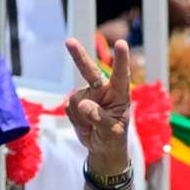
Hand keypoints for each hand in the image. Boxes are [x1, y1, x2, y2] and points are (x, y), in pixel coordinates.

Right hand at [62, 36, 135, 175]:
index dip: (121, 59)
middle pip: (90, 71)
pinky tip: (84, 125)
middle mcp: (103, 90)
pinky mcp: (75, 103)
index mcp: (119, 94)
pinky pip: (69, 108)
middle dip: (79, 56)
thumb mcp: (112, 132)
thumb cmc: (114, 138)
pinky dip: (75, 119)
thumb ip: (100, 118)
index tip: (121, 43)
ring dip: (80, 115)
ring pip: (76, 99)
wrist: (103, 148)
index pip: (121, 75)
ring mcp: (87, 95)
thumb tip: (83, 104)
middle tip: (69, 42)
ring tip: (92, 126)